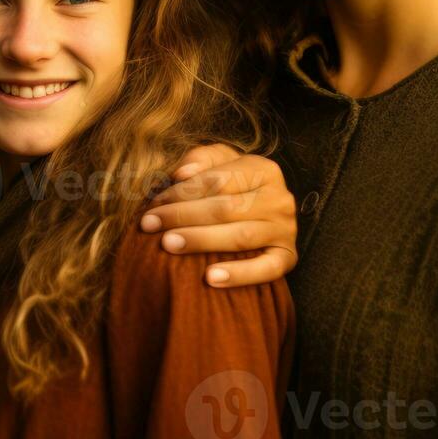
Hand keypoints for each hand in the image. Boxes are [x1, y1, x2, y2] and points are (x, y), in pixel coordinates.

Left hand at [139, 143, 297, 287]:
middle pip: (226, 208)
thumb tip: (181, 174)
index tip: (151, 203)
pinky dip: (239, 275)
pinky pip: (266, 270)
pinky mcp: (288, 258)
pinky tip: (210, 278)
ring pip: (240, 236)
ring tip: (169, 244)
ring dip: (201, 241)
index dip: (180, 191)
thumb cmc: (233, 188)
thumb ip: (200, 160)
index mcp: (264, 169)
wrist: (263, 217)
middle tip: (150, 224)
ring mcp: (286, 230)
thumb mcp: (220, 164)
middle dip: (182, 215)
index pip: (217, 180)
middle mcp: (280, 199)